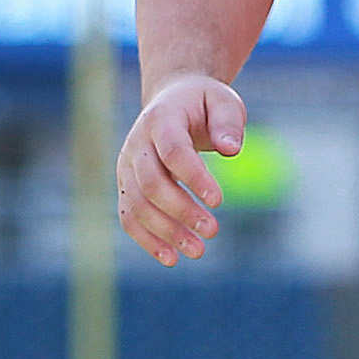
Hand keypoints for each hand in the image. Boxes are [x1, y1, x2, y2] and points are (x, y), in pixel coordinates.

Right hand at [117, 73, 244, 264]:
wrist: (173, 100)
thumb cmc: (203, 104)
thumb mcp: (224, 101)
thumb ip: (229, 122)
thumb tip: (231, 150)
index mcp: (160, 119)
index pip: (173, 151)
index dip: (193, 177)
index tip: (218, 201)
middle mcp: (137, 144)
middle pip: (152, 183)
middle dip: (181, 211)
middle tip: (213, 230)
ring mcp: (127, 167)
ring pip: (138, 205)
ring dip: (166, 232)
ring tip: (198, 251)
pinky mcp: (126, 186)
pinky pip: (129, 217)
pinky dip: (147, 240)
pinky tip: (171, 258)